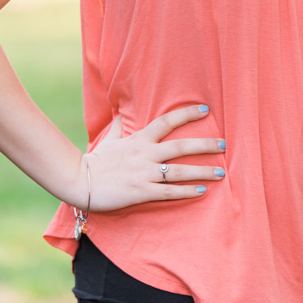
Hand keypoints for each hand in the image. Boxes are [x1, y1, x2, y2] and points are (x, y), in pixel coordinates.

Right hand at [74, 105, 225, 211]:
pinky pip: (168, 192)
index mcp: (139, 139)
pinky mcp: (141, 192)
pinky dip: (186, 192)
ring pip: (179, 171)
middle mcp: (145, 154)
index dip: (187, 114)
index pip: (167, 122)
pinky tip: (201, 191)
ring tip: (220, 172)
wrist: (79, 181)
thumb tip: (119, 113)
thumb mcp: (108, 140)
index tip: (206, 109)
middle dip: (205, 145)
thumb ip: (118, 128)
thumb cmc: (95, 161)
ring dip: (202, 171)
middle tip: (223, 144)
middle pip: (181, 146)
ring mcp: (144, 173)